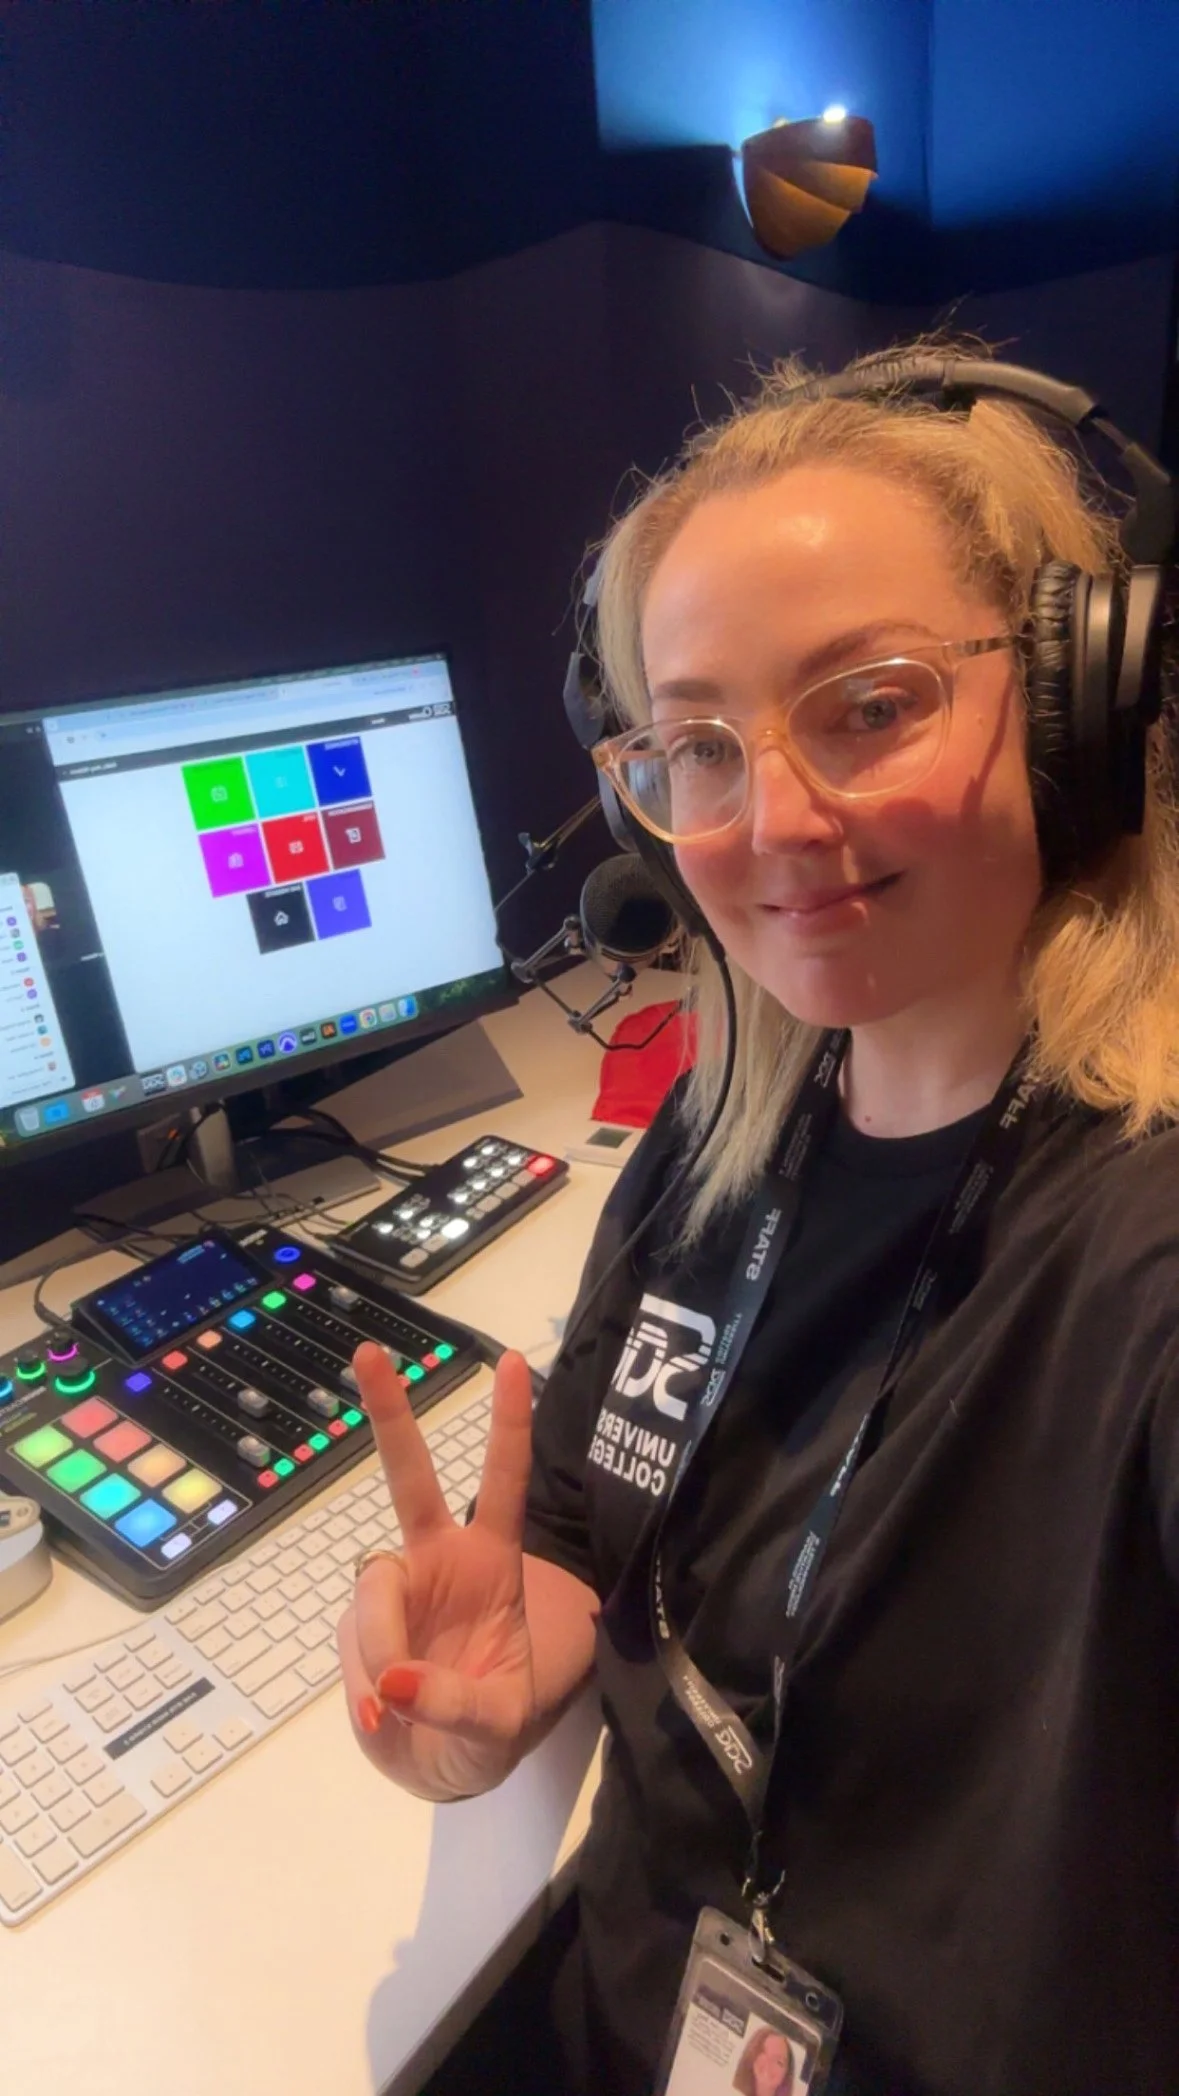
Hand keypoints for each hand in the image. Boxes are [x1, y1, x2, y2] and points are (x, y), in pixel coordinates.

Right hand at [336, 1341, 535, 1801]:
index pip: (504, 1483)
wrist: (444, 1770)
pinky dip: (366, 1682)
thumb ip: (455, 1702)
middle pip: (410, 1478)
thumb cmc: (489, 1733)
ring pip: (372, 1595)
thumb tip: (395, 1678)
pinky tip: (384, 1711)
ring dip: (382, 1646)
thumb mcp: (497, 1726)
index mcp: (492, 1563)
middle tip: (369, 1354)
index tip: (516, 1362)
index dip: (510, 1425)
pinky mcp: (359, 1629)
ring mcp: (395, 1592)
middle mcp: (438, 1561)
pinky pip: (354, 1644)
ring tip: (399, 1703)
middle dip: (389, 1414)